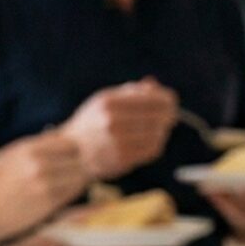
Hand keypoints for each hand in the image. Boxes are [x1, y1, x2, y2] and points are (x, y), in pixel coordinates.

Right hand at [0, 133, 88, 240]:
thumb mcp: (13, 156)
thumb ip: (37, 146)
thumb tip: (62, 134)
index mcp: (28, 149)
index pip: (68, 143)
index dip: (73, 150)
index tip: (72, 156)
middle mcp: (37, 163)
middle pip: (77, 159)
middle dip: (79, 164)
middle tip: (78, 171)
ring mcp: (44, 183)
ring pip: (79, 175)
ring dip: (79, 178)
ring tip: (71, 181)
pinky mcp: (49, 201)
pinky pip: (73, 192)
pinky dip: (74, 191)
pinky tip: (66, 191)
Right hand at [61, 78, 176, 177]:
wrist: (72, 152)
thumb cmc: (92, 122)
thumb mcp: (104, 99)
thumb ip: (130, 91)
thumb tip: (155, 85)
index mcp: (108, 103)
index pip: (152, 99)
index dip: (167, 99)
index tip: (171, 101)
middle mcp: (112, 122)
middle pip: (158, 117)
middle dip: (168, 115)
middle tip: (170, 115)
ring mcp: (118, 142)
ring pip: (158, 134)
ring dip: (162, 130)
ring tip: (157, 127)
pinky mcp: (123, 160)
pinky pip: (152, 150)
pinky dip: (156, 143)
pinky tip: (151, 139)